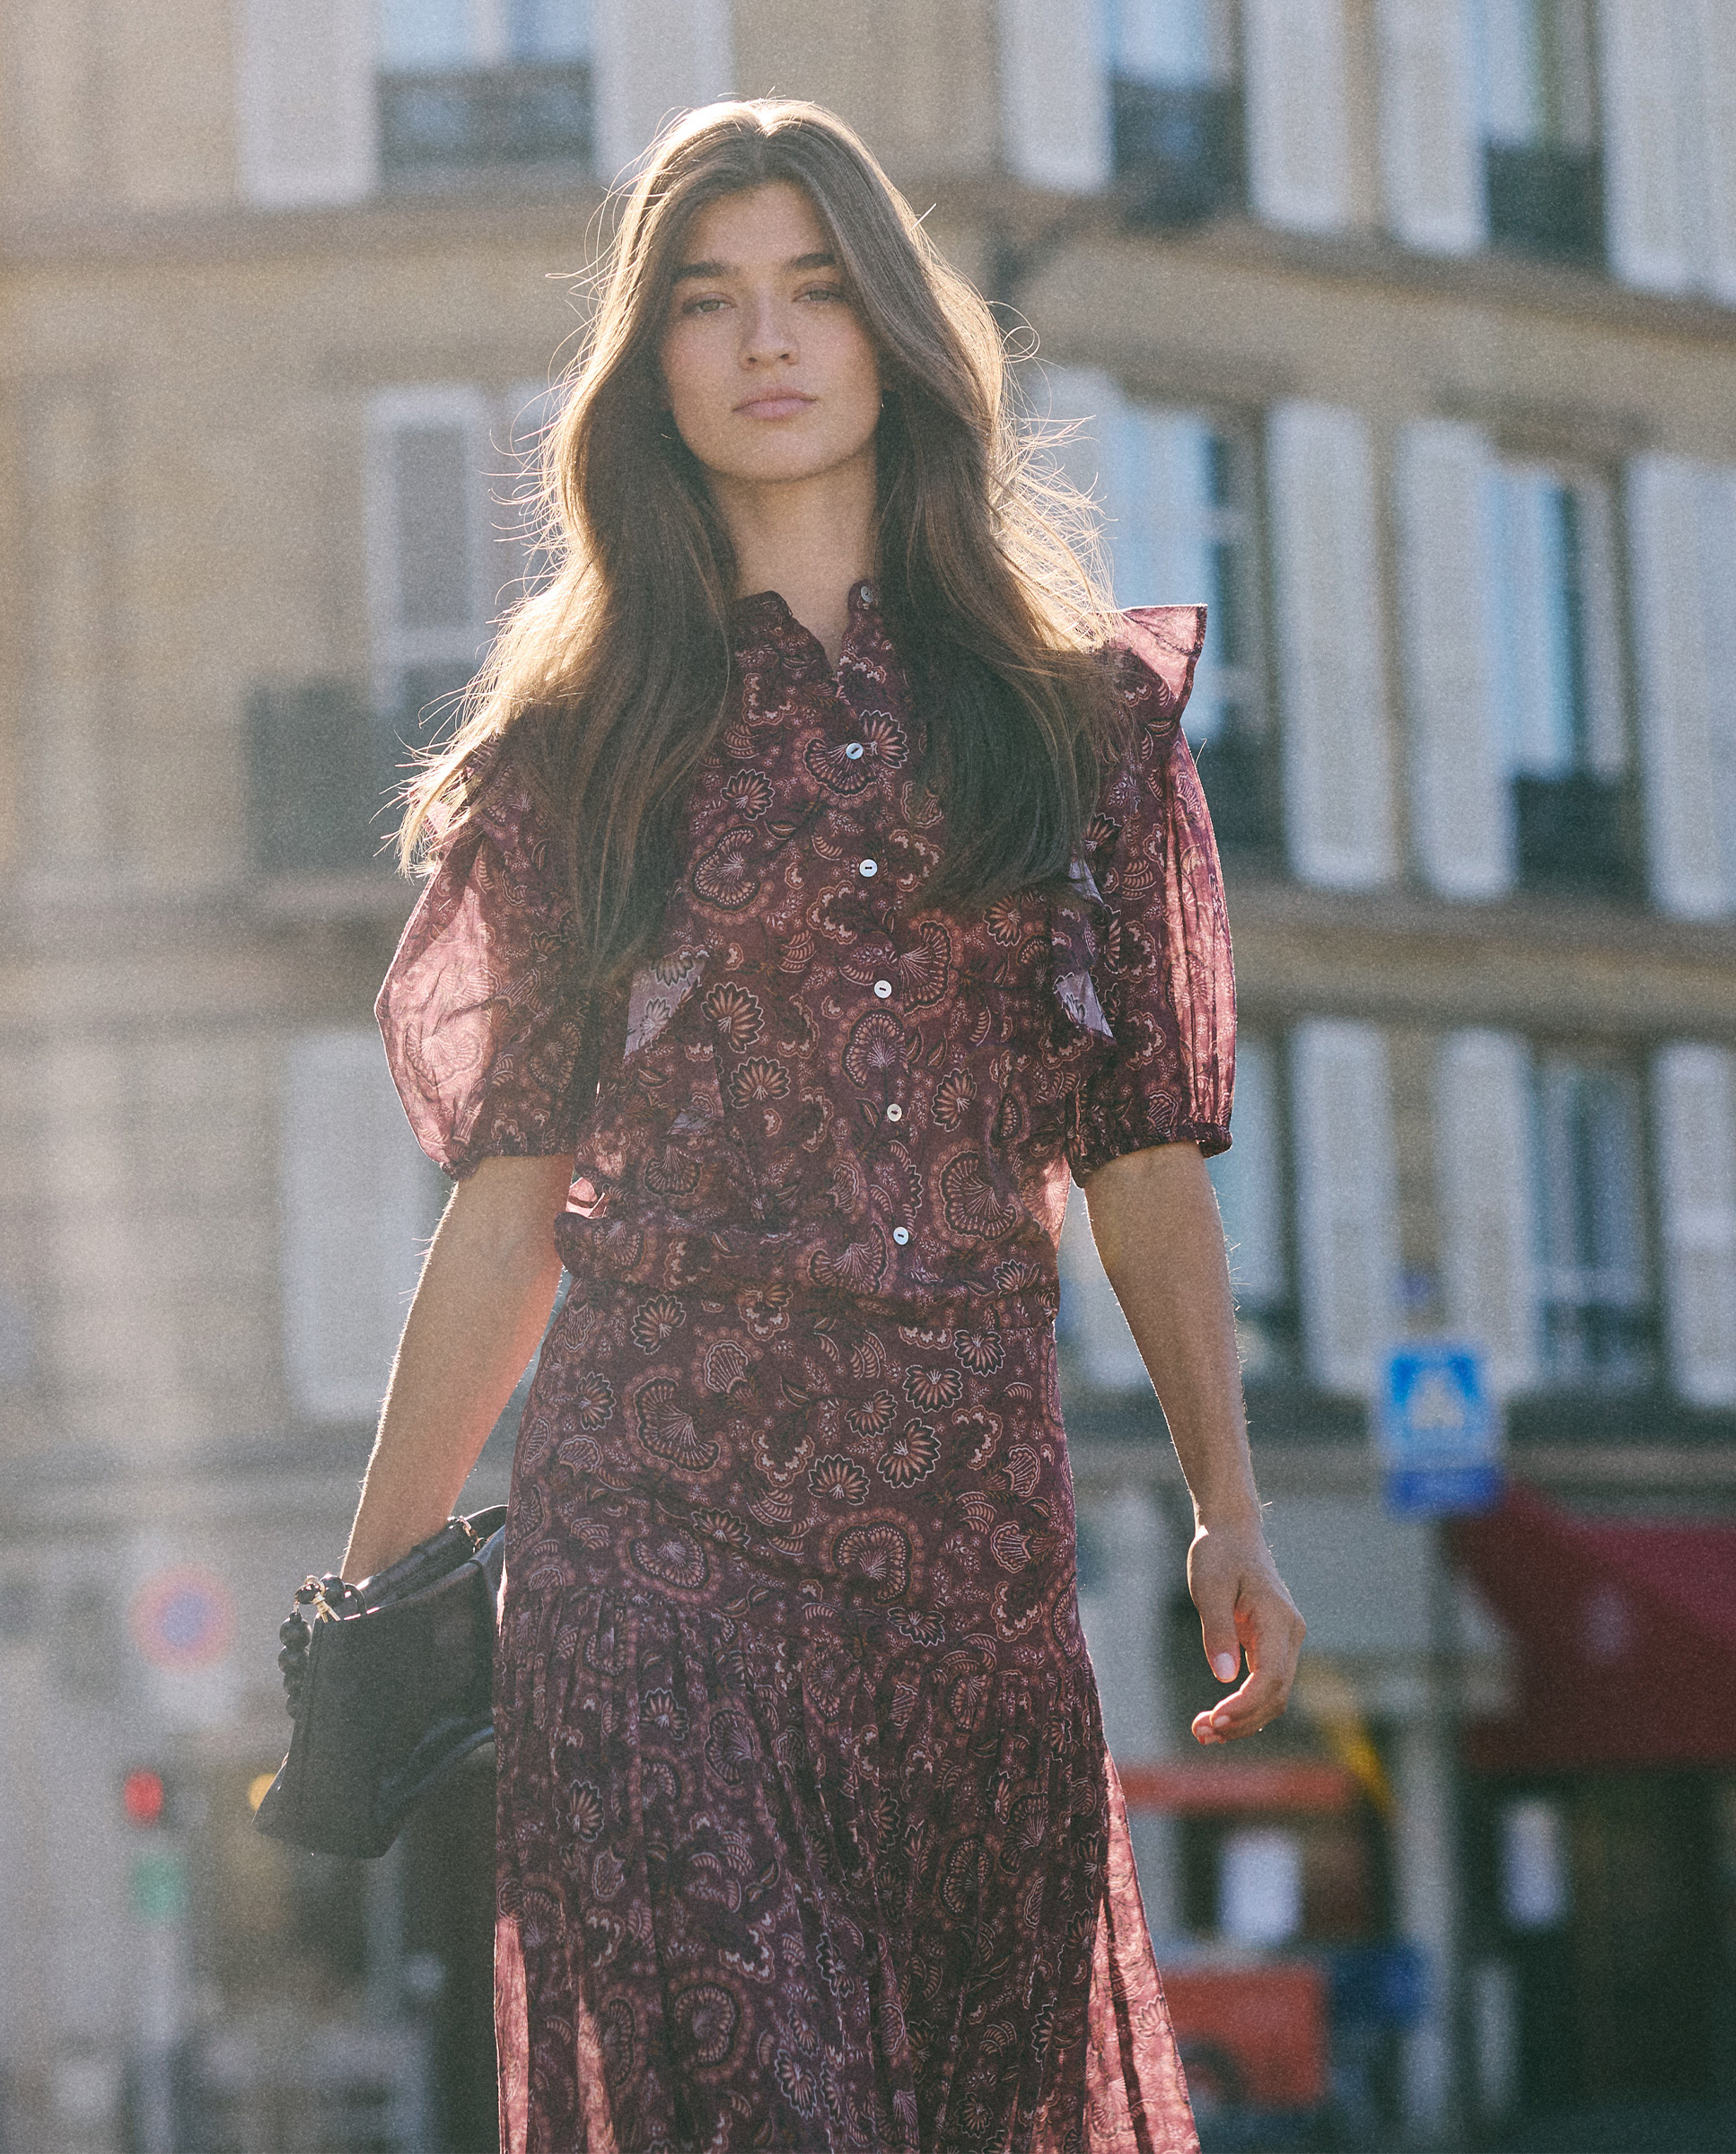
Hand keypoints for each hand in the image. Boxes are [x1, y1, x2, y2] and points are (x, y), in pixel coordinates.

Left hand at [1186, 1514, 1304, 1744]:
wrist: (1233, 1532)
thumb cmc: (1219, 1554)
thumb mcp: (1209, 1587)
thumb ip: (1217, 1630)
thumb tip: (1223, 1676)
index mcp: (1279, 1620)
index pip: (1271, 1677)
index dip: (1246, 1705)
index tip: (1214, 1719)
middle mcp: (1290, 1634)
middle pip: (1275, 1694)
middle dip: (1242, 1721)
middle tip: (1201, 1733)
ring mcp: (1285, 1641)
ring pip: (1273, 1695)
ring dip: (1243, 1719)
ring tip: (1203, 1732)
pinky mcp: (1272, 1645)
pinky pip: (1265, 1684)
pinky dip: (1245, 1705)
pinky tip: (1218, 1717)